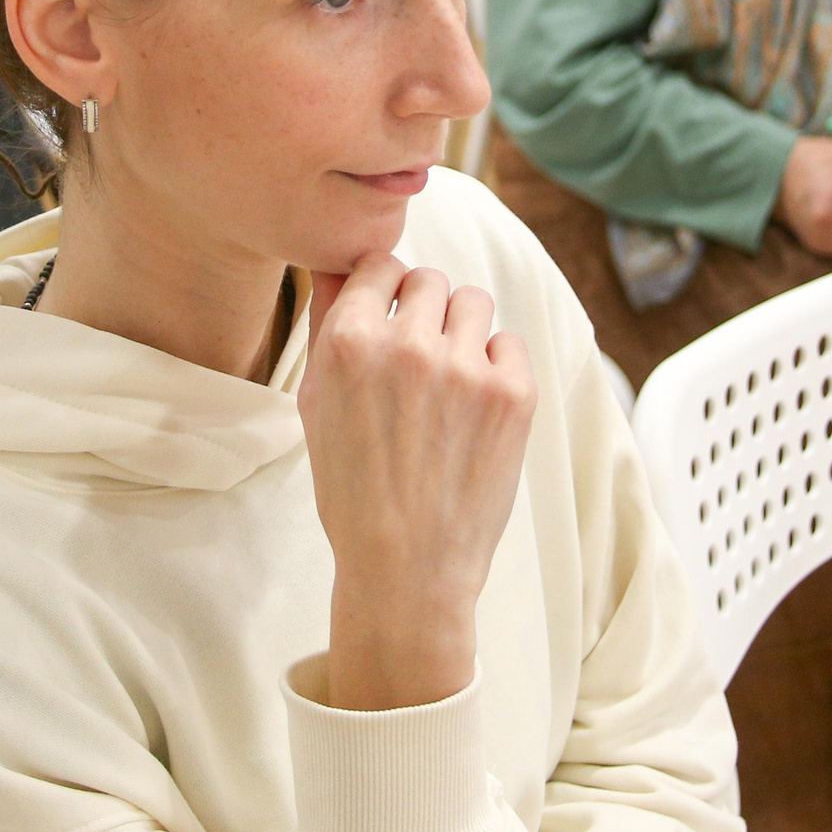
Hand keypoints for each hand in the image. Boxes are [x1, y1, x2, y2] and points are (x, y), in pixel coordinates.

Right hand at [303, 257, 535, 711]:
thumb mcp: (317, 406)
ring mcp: (466, 368)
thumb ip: (326, 325)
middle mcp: (408, 345)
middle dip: (422, 309)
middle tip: (418, 359)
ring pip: (473, 302)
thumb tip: (334, 264)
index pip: (378, 265)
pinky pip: (510, 343)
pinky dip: (496, 366)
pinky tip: (475, 409)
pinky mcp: (514, 393)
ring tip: (449, 380)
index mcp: (350, 342)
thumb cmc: (352, 491)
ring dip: (461, 330)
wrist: (407, 568)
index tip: (388, 315)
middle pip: (428, 279)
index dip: (384, 289)